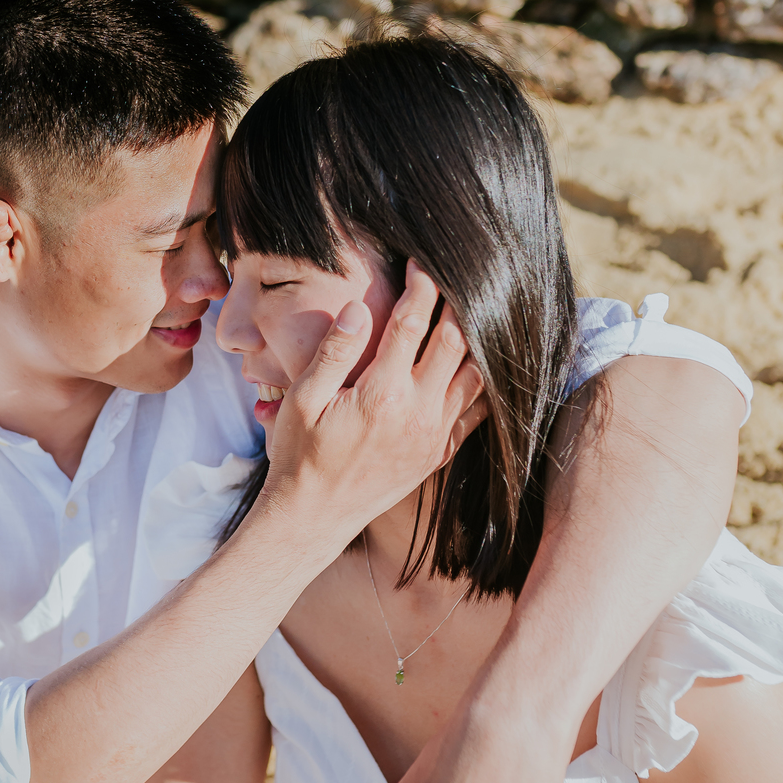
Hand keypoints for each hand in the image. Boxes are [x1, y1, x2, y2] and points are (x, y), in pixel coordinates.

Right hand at [265, 261, 486, 538]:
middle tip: (456, 278)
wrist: (313, 517)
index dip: (421, 288)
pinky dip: (484, 385)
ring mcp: (433, 436)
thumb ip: (334, 352)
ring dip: (478, 341)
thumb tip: (361, 307)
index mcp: (382, 393)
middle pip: (455, 343)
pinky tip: (481, 365)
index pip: (413, 324)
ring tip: (475, 313)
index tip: (420, 264)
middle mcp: (418, 413)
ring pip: (475, 376)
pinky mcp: (438, 454)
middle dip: (457, 304)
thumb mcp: (302, 401)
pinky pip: (475, 413)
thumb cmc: (299, 456)